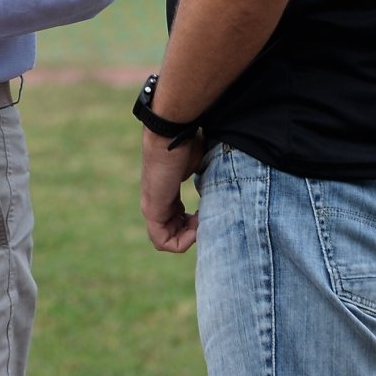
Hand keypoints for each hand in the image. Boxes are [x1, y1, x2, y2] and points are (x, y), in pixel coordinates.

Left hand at [140, 128, 204, 252]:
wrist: (171, 133)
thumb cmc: (187, 143)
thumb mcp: (201, 167)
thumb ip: (206, 181)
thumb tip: (224, 184)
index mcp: (166, 195)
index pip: (177, 222)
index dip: (196, 224)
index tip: (208, 212)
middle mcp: (156, 203)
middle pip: (172, 234)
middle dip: (193, 234)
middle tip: (206, 218)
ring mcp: (151, 208)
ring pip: (167, 241)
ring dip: (190, 238)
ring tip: (201, 221)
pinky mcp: (151, 210)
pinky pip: (163, 241)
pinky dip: (183, 240)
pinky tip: (196, 224)